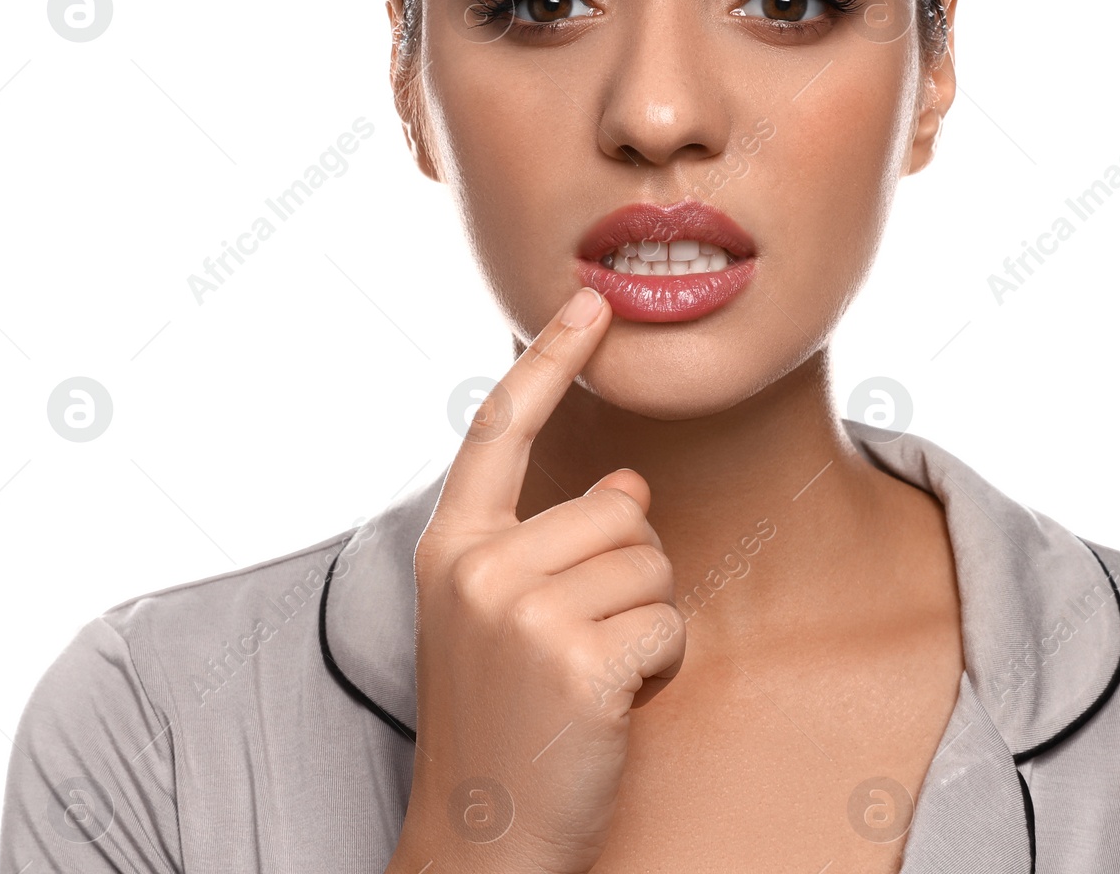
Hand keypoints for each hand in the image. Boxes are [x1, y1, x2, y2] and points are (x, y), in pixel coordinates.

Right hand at [387, 286, 684, 873]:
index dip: (550, 358)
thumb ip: (550, 541)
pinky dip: (660, 666)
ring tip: (592, 677)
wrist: (483, 842)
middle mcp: (479, 568)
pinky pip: (668, 624)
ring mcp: (524, 614)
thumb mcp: (503, 620)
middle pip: (617, 508)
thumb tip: (630, 483)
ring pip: (651, 564)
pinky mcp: (577, 660)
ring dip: (646, 622)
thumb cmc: (503, 723)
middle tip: (583, 643)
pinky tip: (613, 705)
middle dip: (629, 572)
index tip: (588, 300)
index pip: (502, 428)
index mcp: (452, 548)